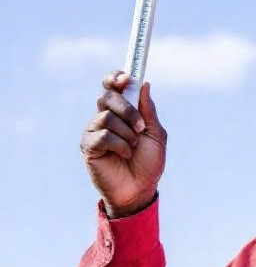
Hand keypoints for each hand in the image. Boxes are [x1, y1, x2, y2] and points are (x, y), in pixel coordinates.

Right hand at [80, 71, 166, 217]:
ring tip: (133, 146)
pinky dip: (119, 144)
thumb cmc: (149, 161)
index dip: (116, 77)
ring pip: (107, 116)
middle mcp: (105, 116)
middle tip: (140, 127)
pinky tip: (124, 154)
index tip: (127, 78)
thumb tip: (144, 83)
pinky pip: (102, 135)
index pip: (112, 85)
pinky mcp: (88, 146)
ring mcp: (95, 130)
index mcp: (122, 110)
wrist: (141, 189)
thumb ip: (148, 110)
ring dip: (127, 133)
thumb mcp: (155, 133)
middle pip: (107, 96)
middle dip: (127, 109)